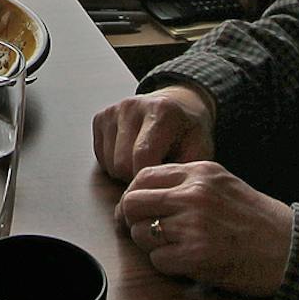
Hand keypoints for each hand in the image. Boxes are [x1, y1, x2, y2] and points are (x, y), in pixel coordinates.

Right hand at [92, 84, 216, 180]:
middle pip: (122, 162)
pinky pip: (99, 155)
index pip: (143, 155)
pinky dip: (114, 163)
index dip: (149, 179)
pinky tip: (130, 156)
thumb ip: (184, 170)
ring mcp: (113, 110)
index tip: (160, 186)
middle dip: (136, 178)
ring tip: (143, 165)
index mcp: (161, 110)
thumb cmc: (187, 133)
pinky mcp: (101, 117)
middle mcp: (132, 106)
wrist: (176, 106)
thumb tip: (165, 193)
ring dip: (125, 173)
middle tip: (153, 176)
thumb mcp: (199, 149)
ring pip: (109, 163)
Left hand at [115, 161, 292, 297]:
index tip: (135, 210)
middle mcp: (194, 194)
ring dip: (151, 245)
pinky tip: (186, 262)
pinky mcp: (197, 256)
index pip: (142, 176)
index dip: (132, 195)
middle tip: (143, 231)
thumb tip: (142, 194)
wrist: (292, 249)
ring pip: (142, 233)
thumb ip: (186, 183)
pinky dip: (166, 265)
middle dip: (132, 220)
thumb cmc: (258, 220)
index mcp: (200, 173)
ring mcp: (194, 225)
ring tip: (173, 248)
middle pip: (132, 203)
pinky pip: (157, 260)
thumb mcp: (223, 184)